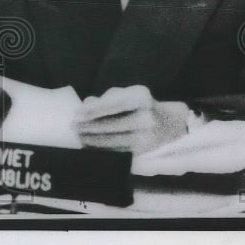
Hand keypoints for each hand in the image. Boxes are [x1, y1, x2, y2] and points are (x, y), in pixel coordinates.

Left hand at [72, 85, 188, 154]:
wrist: (171, 124)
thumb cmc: (142, 105)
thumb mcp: (128, 93)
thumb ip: (107, 98)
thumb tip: (85, 105)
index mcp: (142, 98)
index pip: (114, 104)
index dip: (94, 110)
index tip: (77, 114)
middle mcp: (146, 117)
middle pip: (112, 124)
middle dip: (90, 127)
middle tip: (73, 127)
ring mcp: (147, 137)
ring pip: (114, 140)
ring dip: (93, 140)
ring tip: (79, 137)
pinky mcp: (143, 151)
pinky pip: (119, 151)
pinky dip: (102, 149)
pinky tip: (90, 146)